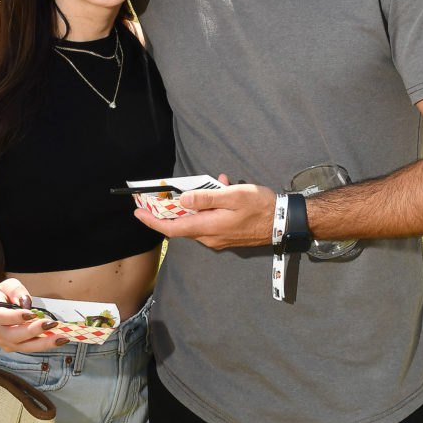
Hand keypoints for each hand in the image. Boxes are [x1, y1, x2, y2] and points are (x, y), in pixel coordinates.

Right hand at [0, 278, 68, 352]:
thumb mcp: (5, 286)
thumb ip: (17, 291)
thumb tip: (28, 303)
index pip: (3, 318)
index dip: (17, 317)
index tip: (32, 314)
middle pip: (15, 335)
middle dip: (35, 330)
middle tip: (52, 324)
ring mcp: (5, 342)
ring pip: (25, 347)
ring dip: (44, 343)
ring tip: (61, 338)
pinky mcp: (13, 347)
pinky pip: (30, 348)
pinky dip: (44, 345)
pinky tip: (58, 340)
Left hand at [133, 175, 276, 250]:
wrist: (284, 222)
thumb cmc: (261, 207)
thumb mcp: (233, 196)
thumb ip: (206, 198)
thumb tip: (182, 201)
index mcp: (208, 227)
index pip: (172, 229)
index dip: (153, 221)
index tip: (138, 213)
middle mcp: (210, 237)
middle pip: (181, 226)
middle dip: (168, 211)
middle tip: (159, 195)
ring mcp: (218, 239)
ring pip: (196, 221)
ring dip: (194, 205)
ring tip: (208, 183)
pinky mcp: (226, 236)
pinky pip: (209, 221)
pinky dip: (208, 207)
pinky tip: (221, 189)